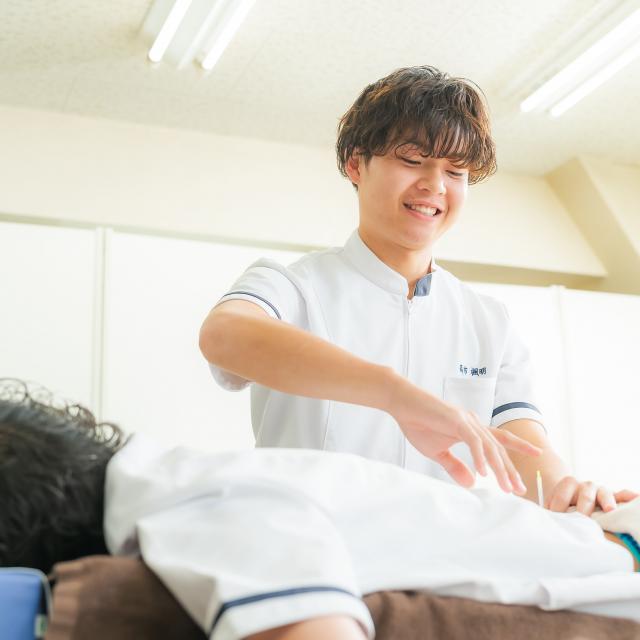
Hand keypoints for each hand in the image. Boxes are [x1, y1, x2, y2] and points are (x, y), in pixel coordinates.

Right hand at [387, 378, 541, 492]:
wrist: (402, 404)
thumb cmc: (418, 423)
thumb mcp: (438, 452)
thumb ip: (455, 466)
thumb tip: (471, 483)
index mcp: (471, 429)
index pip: (500, 439)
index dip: (519, 446)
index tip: (537, 455)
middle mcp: (474, 423)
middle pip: (498, 448)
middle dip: (510, 470)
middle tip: (520, 490)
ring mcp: (466, 421)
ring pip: (489, 447)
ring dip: (499, 468)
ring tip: (507, 487)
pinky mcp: (456, 420)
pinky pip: (473, 442)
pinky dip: (479, 458)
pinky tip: (483, 473)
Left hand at [548, 476, 639, 514]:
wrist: (573, 498)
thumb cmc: (562, 506)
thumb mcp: (553, 506)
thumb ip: (550, 510)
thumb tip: (544, 520)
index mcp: (568, 484)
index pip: (563, 493)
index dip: (558, 506)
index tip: (556, 518)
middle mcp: (586, 486)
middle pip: (585, 494)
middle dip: (583, 508)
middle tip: (581, 519)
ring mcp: (601, 491)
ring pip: (604, 493)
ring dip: (607, 501)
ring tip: (609, 510)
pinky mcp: (614, 498)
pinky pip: (624, 494)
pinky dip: (629, 496)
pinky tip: (636, 499)